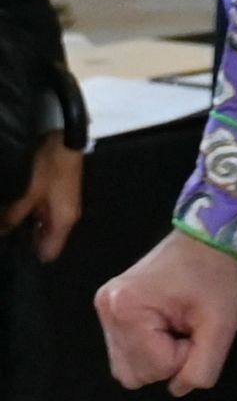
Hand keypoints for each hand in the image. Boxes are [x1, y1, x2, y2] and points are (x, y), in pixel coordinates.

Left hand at [1, 134, 80, 259]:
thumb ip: (13, 216)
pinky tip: (16, 211)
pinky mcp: (60, 198)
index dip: (31, 257)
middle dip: (26, 241)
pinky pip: (44, 215)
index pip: (50, 253)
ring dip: (27, 227)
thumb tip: (1, 232)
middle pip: (46, 242)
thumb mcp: (27, 194)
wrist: (66, 143)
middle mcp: (67, 218)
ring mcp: (64, 207)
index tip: (13, 253)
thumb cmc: (50, 169)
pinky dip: (31, 216)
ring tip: (8, 223)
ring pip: (43, 228)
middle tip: (6, 236)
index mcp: (63, 221)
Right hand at [95, 231, 236, 393]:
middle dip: (168, 359)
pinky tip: (164, 324)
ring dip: (157, 356)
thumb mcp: (223, 323)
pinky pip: (124, 351)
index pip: (155, 368)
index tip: (196, 327)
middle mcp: (106, 310)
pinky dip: (147, 347)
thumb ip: (204, 365)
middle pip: (133, 374)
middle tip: (186, 328)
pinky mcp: (108, 310)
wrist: (205, 239)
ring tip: (175, 325)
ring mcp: (103, 310)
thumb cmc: (216, 276)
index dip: (185, 355)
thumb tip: (178, 389)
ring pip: (126, 367)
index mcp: (127, 309)